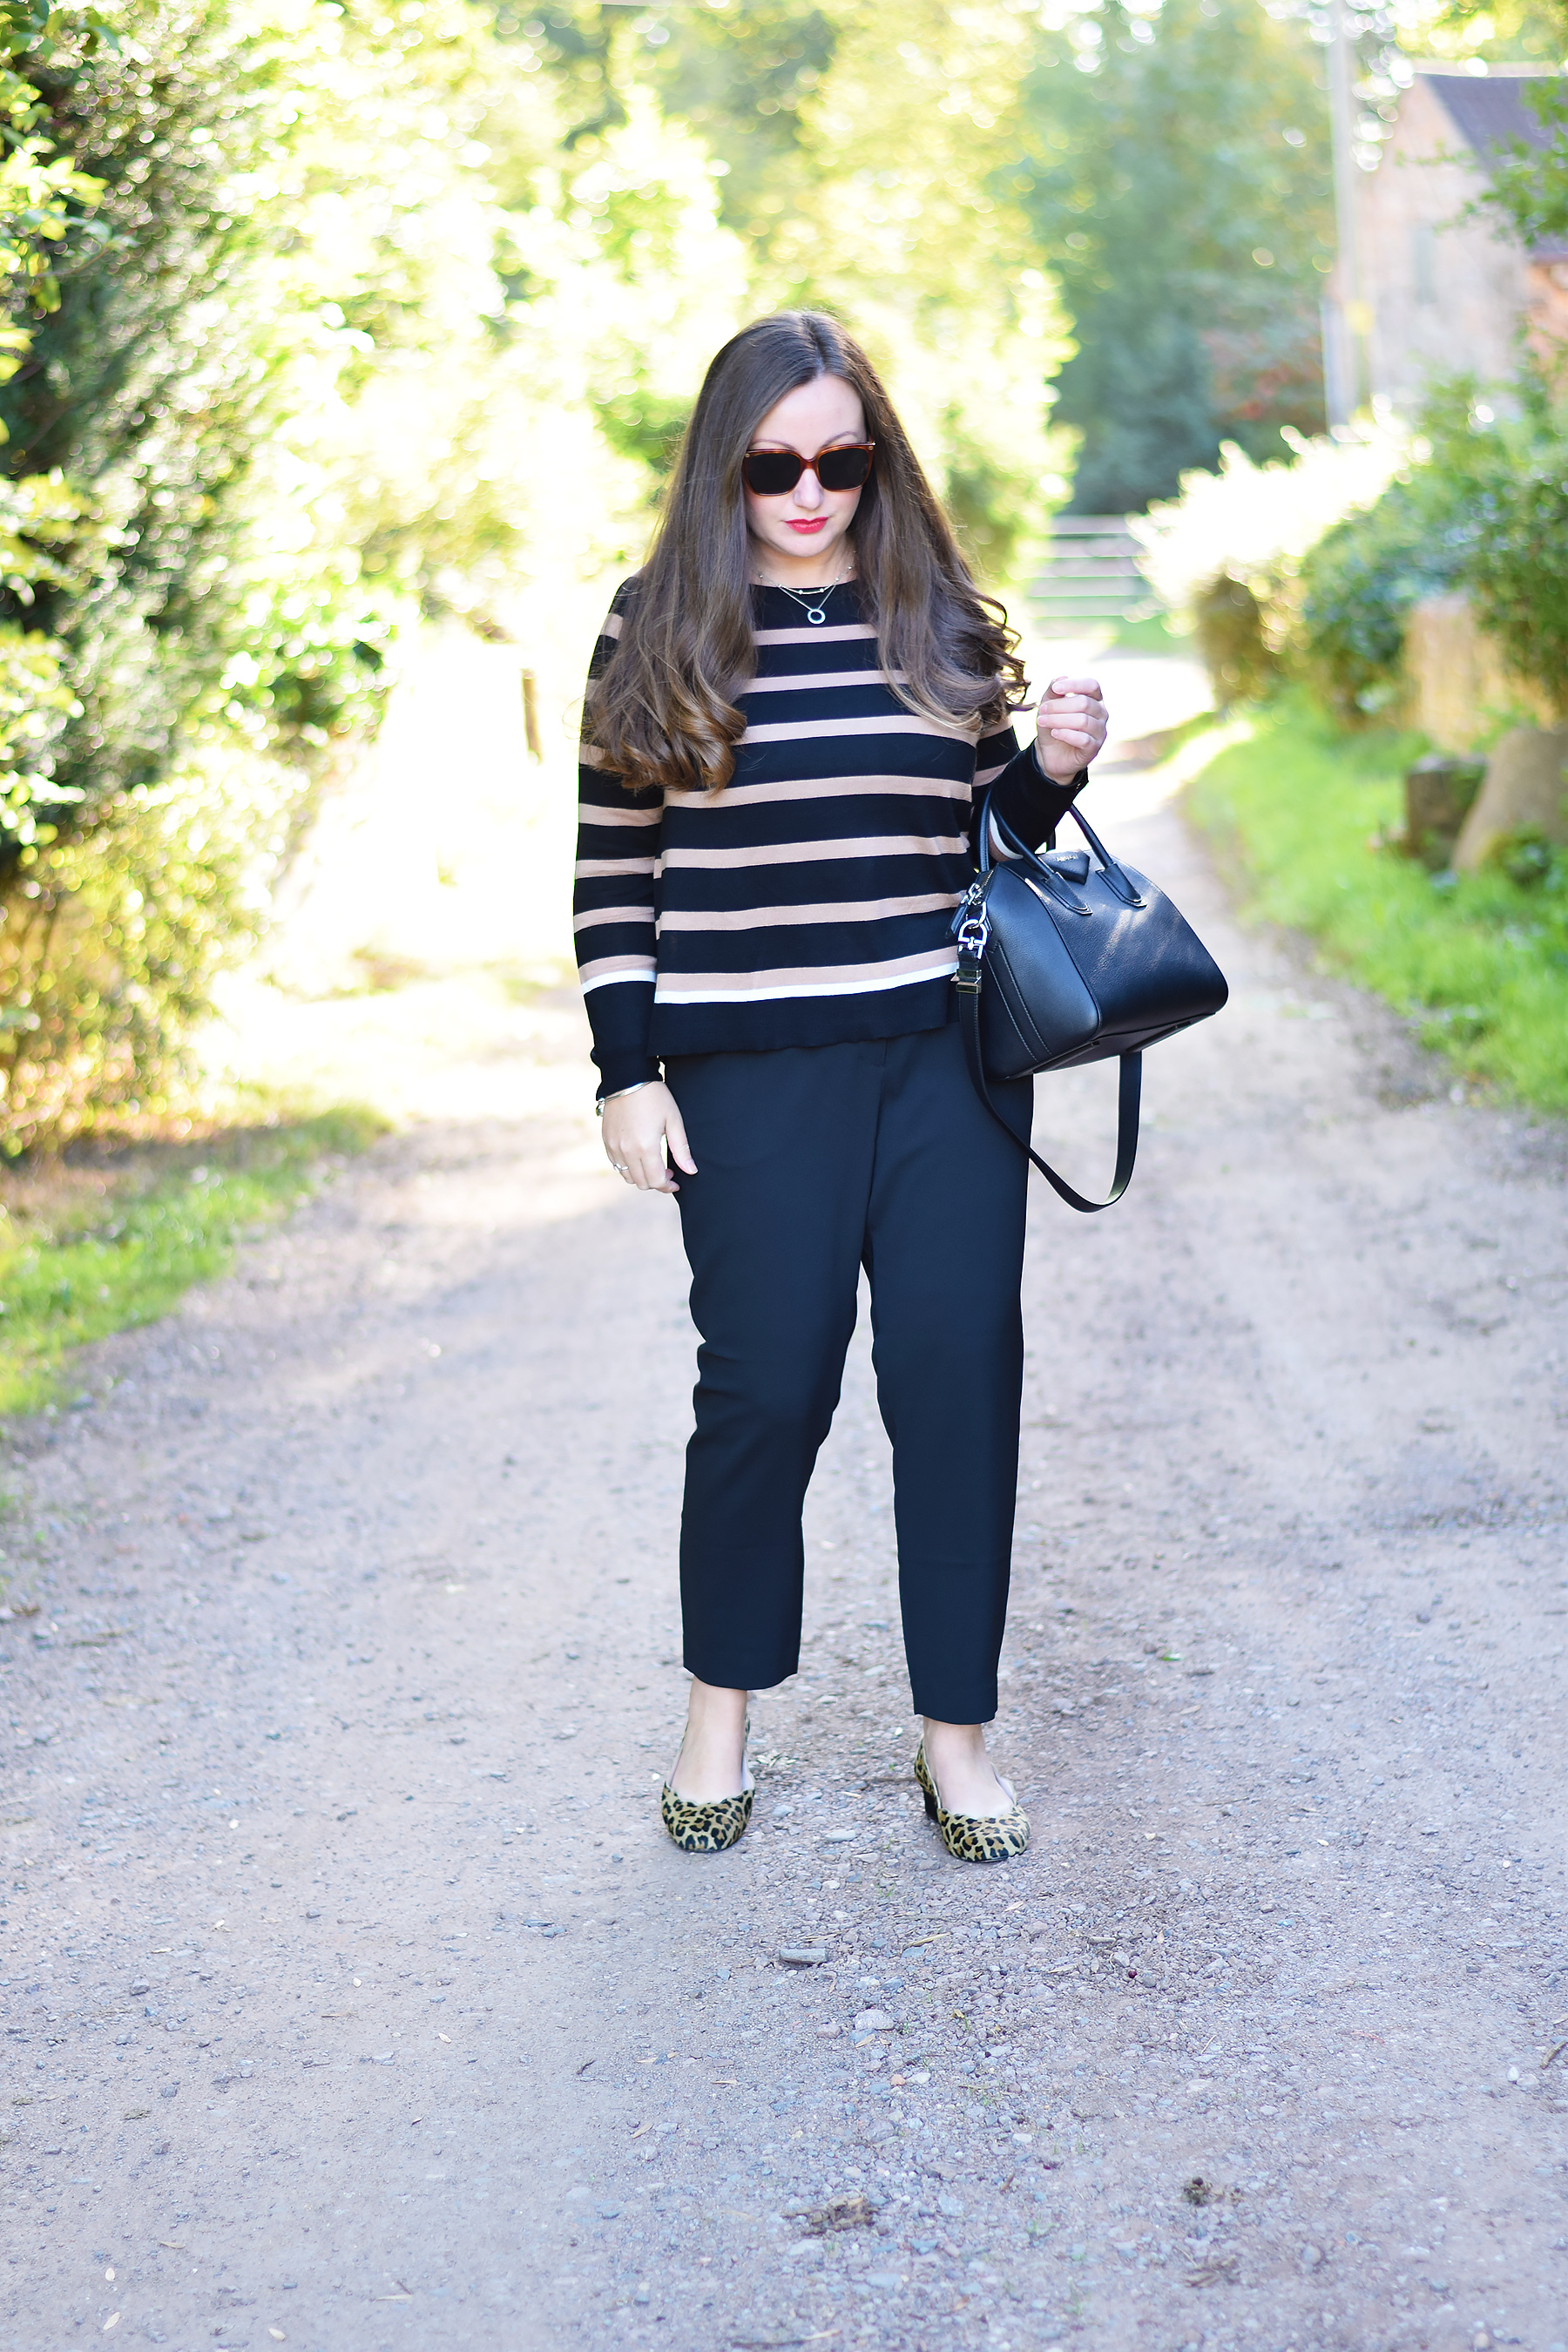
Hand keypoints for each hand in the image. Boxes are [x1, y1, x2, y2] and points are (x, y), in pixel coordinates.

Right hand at [600, 1080, 695, 1194]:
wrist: (628, 1078)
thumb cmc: (655, 1097)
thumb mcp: (674, 1121)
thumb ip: (681, 1149)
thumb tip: (691, 1171)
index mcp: (646, 1147)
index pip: (656, 1181)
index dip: (667, 1186)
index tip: (676, 1181)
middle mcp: (627, 1151)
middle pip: (642, 1183)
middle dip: (656, 1182)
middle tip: (667, 1171)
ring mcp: (614, 1147)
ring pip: (627, 1176)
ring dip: (641, 1176)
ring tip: (652, 1164)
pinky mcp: (607, 1141)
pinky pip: (616, 1164)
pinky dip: (628, 1167)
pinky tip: (638, 1156)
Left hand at [1035, 674, 1107, 783]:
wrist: (1049, 753)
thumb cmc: (1053, 724)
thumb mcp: (1049, 705)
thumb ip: (1054, 691)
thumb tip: (1062, 677)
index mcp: (1094, 699)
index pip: (1092, 685)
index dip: (1074, 684)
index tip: (1055, 689)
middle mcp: (1101, 713)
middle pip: (1084, 703)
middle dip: (1059, 706)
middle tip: (1041, 710)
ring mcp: (1100, 731)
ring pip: (1083, 720)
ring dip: (1058, 719)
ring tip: (1042, 721)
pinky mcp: (1094, 748)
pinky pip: (1083, 739)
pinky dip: (1066, 734)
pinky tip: (1054, 733)